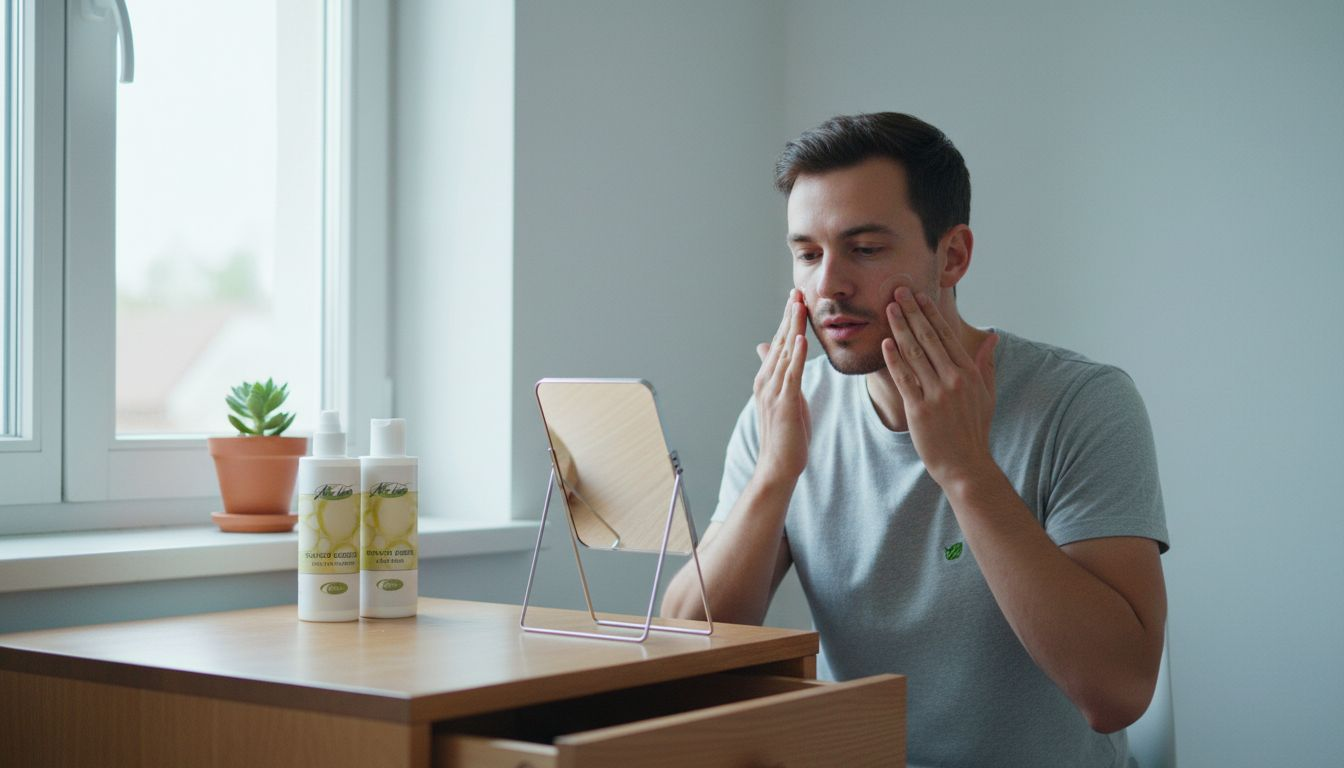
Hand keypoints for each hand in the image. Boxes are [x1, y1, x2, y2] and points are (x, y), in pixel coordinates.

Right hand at [753, 290, 810, 485]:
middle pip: (779, 341)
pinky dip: (795, 354)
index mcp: (767, 379)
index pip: (778, 342)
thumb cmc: (784, 434)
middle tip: (796, 291)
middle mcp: (766, 381)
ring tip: (799, 305)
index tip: (795, 298)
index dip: (787, 319)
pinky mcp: (784, 403)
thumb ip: (777, 375)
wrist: (778, 466)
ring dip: (792, 327)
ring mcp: (773, 392)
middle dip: (788, 316)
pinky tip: (800, 338)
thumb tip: (768, 352)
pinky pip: (791, 374)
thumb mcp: (781, 400)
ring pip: (784, 352)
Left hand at [881, 288, 997, 488]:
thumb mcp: (987, 394)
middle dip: (912, 312)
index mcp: (969, 373)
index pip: (946, 335)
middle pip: (928, 338)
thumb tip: (992, 337)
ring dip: (900, 328)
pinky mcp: (919, 410)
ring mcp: (936, 394)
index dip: (930, 313)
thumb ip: (987, 363)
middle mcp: (954, 379)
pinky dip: (894, 359)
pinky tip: (886, 342)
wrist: (965, 464)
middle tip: (898, 291)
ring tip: (889, 309)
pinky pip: (904, 378)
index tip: (919, 295)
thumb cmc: (974, 429)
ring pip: (914, 353)